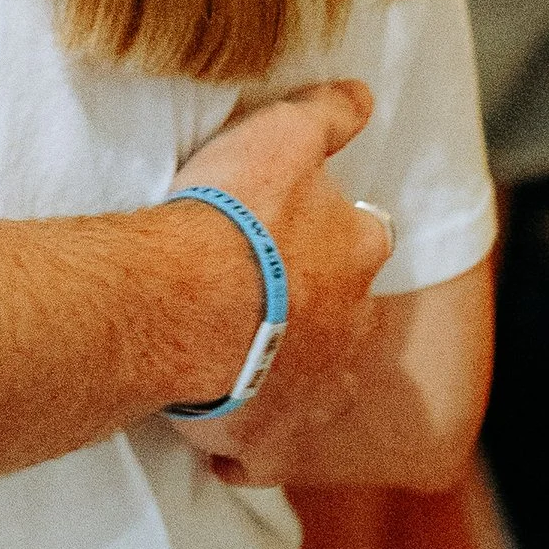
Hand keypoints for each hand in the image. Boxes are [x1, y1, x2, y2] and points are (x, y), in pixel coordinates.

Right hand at [167, 79, 390, 483]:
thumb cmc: (231, 215)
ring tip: (232, 361)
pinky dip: (246, 446)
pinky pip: (261, 453)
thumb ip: (327, 114)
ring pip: (311, 386)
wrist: (183, 302)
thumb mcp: (280, 135)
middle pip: (344, 320)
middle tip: (258, 300)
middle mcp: (350, 328)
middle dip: (312, 314)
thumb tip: (365, 94)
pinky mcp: (271, 442)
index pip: (364, 239)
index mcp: (357, 254)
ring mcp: (315, 390)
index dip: (332, 237)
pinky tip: (215, 431)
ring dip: (282, 376)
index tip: (297, 236)